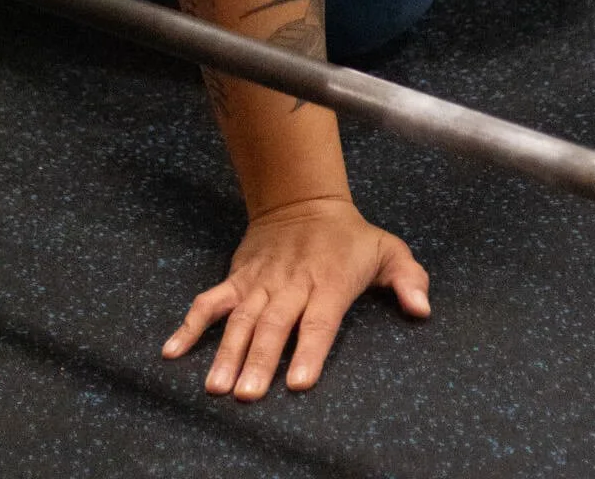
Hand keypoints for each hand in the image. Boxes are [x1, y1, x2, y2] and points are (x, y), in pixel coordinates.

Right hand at [162, 195, 430, 399]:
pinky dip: (190, 325)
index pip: (320, 320)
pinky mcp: (237, 279)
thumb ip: (408, 279)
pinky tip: (172, 351)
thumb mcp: (387, 250)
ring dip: (227, 353)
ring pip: (241, 319)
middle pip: (275, 325)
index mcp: (329, 281)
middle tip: (248, 396)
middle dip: (261, 361)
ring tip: (215, 387)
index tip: (299, 383)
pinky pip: (210, 302)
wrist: (302, 199)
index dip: (310, 350)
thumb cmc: (349, 236)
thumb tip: (422, 309)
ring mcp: (260, 282)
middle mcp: (292, 283)